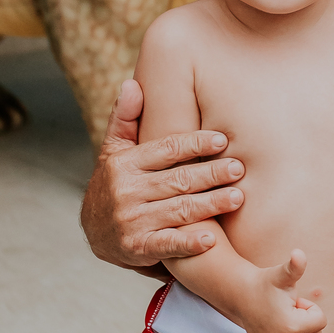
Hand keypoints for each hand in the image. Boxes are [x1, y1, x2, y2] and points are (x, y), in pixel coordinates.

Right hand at [80, 78, 245, 271]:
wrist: (94, 232)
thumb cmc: (115, 183)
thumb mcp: (113, 150)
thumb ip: (125, 118)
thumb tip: (132, 83)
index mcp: (124, 163)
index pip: (165, 150)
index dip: (194, 144)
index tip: (221, 139)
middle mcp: (127, 191)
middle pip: (177, 180)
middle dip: (210, 173)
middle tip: (239, 168)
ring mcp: (132, 221)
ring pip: (178, 210)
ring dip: (210, 204)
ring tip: (238, 197)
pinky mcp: (137, 249)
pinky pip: (167, 245)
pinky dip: (189, 244)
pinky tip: (211, 239)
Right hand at [242, 250, 326, 332]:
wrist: (241, 294)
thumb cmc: (266, 283)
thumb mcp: (282, 275)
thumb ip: (295, 266)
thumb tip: (299, 253)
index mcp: (291, 327)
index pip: (321, 321)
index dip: (310, 308)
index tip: (294, 301)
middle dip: (306, 319)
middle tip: (288, 307)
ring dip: (299, 328)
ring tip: (282, 315)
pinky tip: (276, 324)